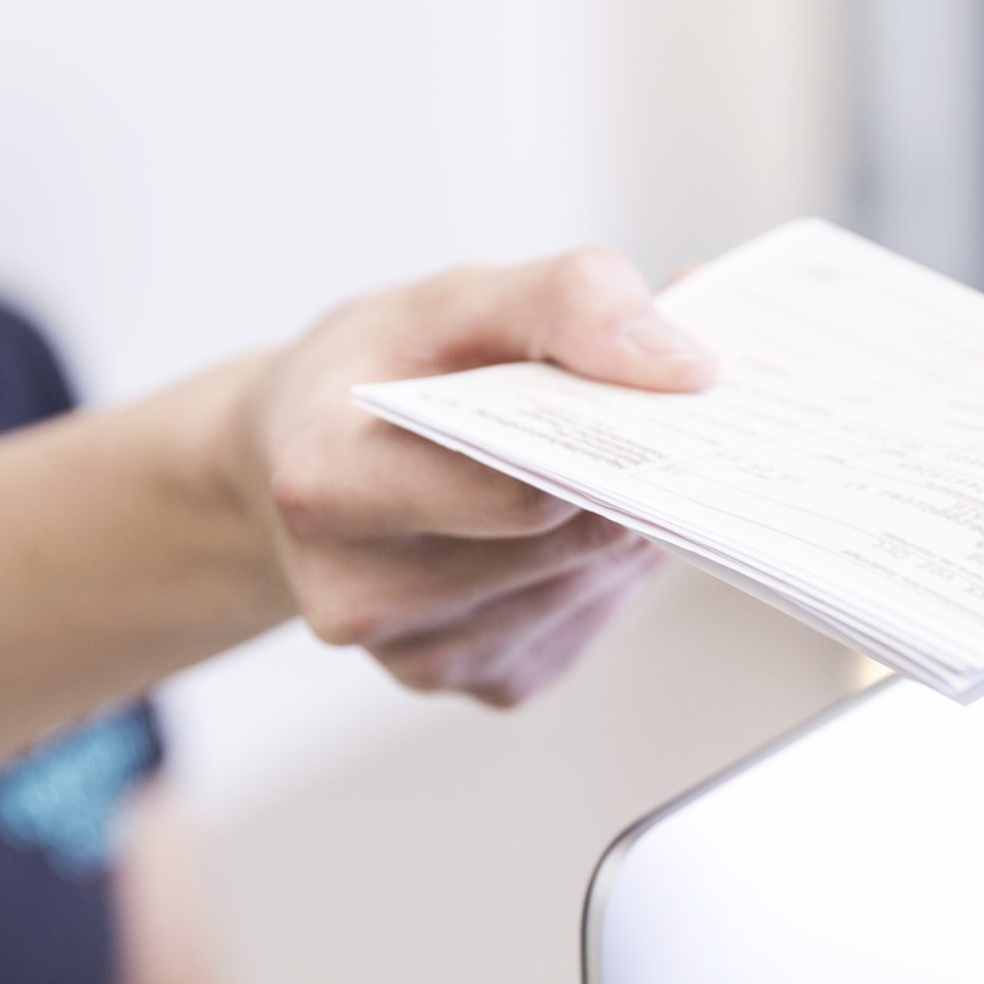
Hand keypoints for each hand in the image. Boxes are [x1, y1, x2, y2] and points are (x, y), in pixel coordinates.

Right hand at [230, 246, 714, 705]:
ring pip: (593, 583)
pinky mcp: (484, 683)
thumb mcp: (452, 300)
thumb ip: (566, 303)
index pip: (519, 490)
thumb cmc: (371, 373)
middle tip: (653, 416)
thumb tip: (684, 368)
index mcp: (328, 486)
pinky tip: (571, 516)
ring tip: (596, 460)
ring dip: (622, 522)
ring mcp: (425, 657)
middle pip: (567, 543)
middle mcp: (363, 595)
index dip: (607, 438)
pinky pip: (591, 619)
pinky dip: (605, 564)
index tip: (668, 390)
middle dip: (625, 475)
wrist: (300, 458)